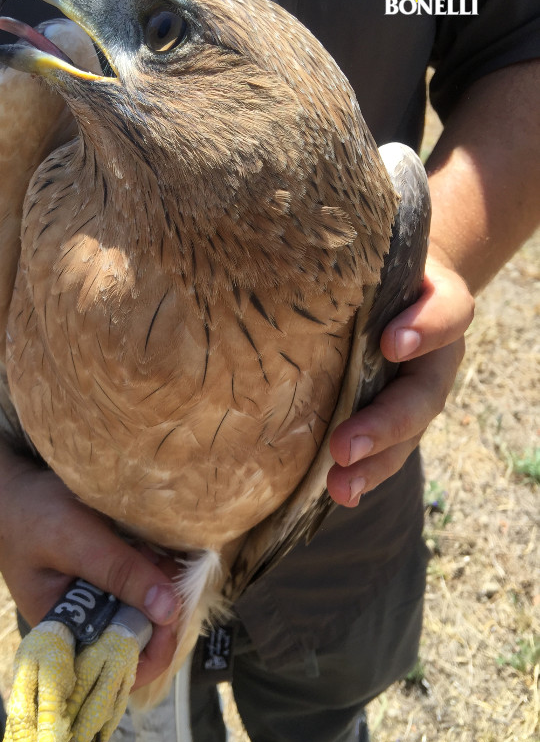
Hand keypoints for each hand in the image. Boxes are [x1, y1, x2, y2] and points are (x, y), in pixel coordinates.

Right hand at [0, 461, 180, 688]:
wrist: (10, 489)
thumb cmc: (30, 516)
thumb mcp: (75, 540)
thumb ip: (118, 572)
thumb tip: (168, 610)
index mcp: (64, 634)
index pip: (115, 670)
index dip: (151, 653)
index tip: (173, 618)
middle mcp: (83, 625)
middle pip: (139, 640)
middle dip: (162, 607)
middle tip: (166, 566)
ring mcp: (97, 602)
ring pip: (146, 611)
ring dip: (161, 584)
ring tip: (155, 549)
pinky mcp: (107, 580)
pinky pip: (141, 586)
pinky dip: (154, 568)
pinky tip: (150, 545)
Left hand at [326, 254, 474, 505]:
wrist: (390, 290)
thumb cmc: (377, 267)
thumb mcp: (376, 253)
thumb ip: (361, 259)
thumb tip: (294, 248)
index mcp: (440, 308)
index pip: (446, 314)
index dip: (425, 329)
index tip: (391, 342)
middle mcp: (432, 359)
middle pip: (420, 398)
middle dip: (383, 425)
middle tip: (345, 446)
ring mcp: (412, 395)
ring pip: (404, 437)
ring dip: (372, 464)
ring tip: (340, 486)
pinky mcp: (388, 419)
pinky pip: (382, 451)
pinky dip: (362, 475)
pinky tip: (338, 493)